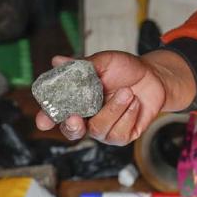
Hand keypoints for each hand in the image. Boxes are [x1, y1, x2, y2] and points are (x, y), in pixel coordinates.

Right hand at [34, 50, 193, 144]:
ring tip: (127, 91)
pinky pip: (119, 133)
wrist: (153, 76)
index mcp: (76, 100)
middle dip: (71, 127)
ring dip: (113, 109)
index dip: (47, 118)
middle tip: (75, 117)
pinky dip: (128, 115)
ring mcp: (104, 129)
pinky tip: (134, 102)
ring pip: (98, 129)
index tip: (44, 121)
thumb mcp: (104, 61)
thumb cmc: (124, 68)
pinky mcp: (121, 136)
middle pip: (72, 132)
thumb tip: (57, 61)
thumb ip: (82, 65)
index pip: (55, 113)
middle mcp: (87, 118)